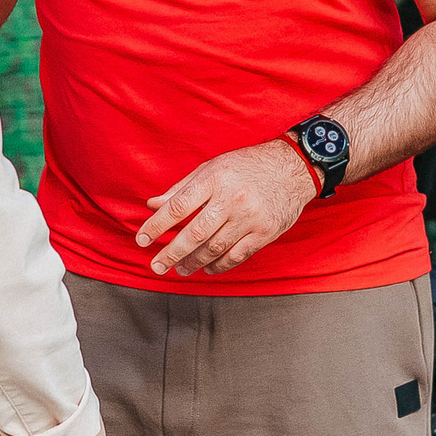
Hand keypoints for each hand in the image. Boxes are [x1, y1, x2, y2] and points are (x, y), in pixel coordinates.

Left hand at [135, 138, 314, 276]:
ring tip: (180, 269)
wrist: (294, 167)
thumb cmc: (247, 166)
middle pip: (194, 233)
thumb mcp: (212, 167)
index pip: (178, 207)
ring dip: (193, 262)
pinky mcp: (265, 232)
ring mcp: (250, 217)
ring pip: (214, 248)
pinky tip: (207, 268)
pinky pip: (236, 256)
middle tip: (156, 266)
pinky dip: (219, 265)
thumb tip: (152, 205)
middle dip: (171, 253)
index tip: (141, 240)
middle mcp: (231, 198)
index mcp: (214, 179)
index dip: (157, 226)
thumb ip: (181, 189)